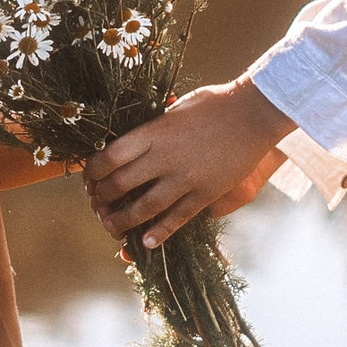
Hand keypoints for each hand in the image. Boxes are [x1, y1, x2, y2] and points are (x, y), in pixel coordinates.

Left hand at [83, 79, 291, 248]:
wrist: (256, 113)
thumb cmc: (216, 103)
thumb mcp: (175, 109)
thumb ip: (154, 130)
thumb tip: (132, 142)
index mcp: (153, 133)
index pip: (109, 157)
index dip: (93, 171)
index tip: (90, 176)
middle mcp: (164, 158)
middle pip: (119, 185)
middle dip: (102, 197)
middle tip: (97, 202)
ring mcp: (185, 179)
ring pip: (143, 208)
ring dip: (122, 220)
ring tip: (112, 226)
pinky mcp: (205, 194)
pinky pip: (177, 219)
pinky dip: (158, 233)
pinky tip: (146, 242)